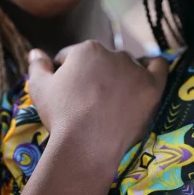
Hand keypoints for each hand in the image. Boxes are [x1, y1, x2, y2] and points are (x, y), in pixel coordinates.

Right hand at [26, 40, 168, 158]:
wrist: (86, 145)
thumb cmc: (60, 115)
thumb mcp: (39, 89)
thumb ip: (37, 66)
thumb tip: (35, 52)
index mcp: (86, 49)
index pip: (74, 56)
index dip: (67, 74)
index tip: (67, 93)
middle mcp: (113, 53)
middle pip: (102, 61)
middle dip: (94, 75)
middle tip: (89, 101)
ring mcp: (135, 69)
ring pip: (128, 65)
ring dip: (121, 76)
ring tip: (114, 98)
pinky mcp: (152, 87)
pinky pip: (158, 67)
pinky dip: (153, 68)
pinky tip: (145, 77)